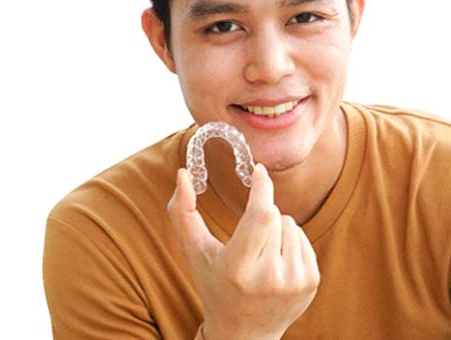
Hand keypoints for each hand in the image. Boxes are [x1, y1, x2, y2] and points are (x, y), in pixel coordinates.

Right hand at [168, 164, 319, 339]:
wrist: (244, 332)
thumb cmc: (214, 284)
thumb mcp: (193, 251)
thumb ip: (181, 212)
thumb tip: (182, 173)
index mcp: (238, 268)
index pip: (260, 215)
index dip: (262, 188)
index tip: (259, 170)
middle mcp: (270, 277)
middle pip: (274, 215)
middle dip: (261, 209)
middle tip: (248, 230)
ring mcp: (294, 282)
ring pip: (290, 223)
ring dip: (275, 225)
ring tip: (261, 250)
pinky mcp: (311, 282)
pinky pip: (303, 237)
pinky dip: (288, 239)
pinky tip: (275, 260)